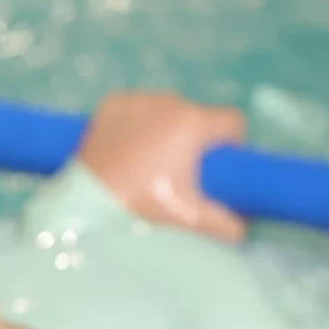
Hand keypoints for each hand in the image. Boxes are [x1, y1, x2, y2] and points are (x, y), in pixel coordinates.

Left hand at [77, 91, 246, 243]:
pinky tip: (126, 149)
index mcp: (193, 123)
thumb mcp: (191, 220)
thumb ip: (228, 225)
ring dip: (164, 130)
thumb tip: (244, 228)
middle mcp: (168, 102)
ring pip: (165, 111)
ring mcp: (137, 99)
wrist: (85, 204)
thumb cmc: (140, 209)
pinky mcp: (111, 103)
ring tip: (147, 164)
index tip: (214, 166)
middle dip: (192, 141)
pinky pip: (136, 109)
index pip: (232, 122)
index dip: (230, 145)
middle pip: (197, 117)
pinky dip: (135, 124)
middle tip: (174, 174)